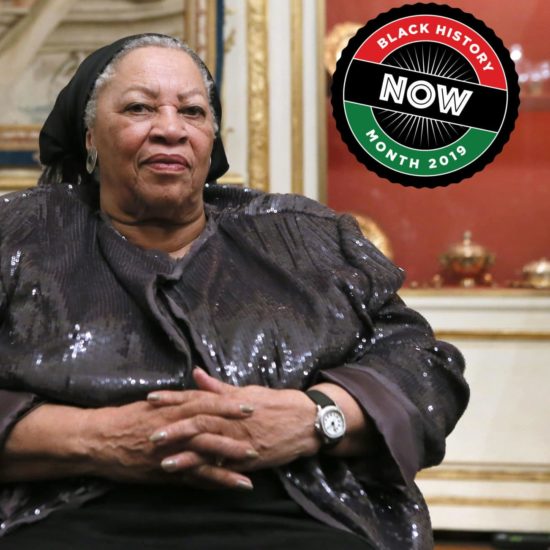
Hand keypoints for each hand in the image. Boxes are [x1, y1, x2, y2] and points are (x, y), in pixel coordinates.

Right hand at [81, 392, 257, 488]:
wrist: (99, 439)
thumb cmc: (126, 419)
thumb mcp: (153, 405)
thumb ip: (178, 401)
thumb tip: (199, 394)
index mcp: (172, 408)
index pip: (205, 402)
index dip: (227, 403)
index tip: (249, 403)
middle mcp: (173, 426)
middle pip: (209, 424)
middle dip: (234, 427)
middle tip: (258, 428)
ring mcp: (170, 449)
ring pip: (204, 450)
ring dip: (229, 455)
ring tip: (253, 459)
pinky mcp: (166, 470)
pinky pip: (194, 476)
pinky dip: (214, 480)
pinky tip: (233, 484)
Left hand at [146, 368, 319, 475]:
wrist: (306, 421)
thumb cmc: (275, 403)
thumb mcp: (246, 391)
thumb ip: (218, 387)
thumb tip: (195, 373)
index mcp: (230, 402)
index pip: (196, 398)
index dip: (173, 398)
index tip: (151, 398)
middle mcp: (234, 420)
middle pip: (200, 423)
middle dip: (175, 428)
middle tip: (151, 433)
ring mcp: (241, 441)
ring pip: (211, 448)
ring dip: (188, 456)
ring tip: (165, 462)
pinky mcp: (250, 460)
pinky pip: (227, 468)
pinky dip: (210, 473)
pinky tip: (193, 479)